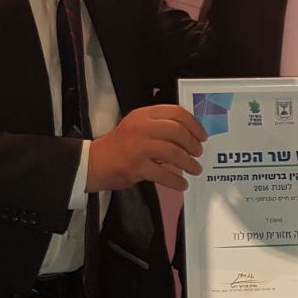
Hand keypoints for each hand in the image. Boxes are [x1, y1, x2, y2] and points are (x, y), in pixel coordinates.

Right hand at [86, 105, 205, 193]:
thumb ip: (160, 126)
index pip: (176, 112)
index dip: (194, 125)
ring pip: (173, 153)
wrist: (95, 161)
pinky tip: (182, 184)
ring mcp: (139, 147)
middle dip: (193, 145)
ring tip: (195, 169)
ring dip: (189, 163)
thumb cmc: (121, 144)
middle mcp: (142, 127)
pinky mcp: (137, 167)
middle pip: (178, 132)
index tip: (202, 136)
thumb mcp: (138, 126)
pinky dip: (176, 181)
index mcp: (144, 114)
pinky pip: (164, 174)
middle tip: (198, 153)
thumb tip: (190, 136)